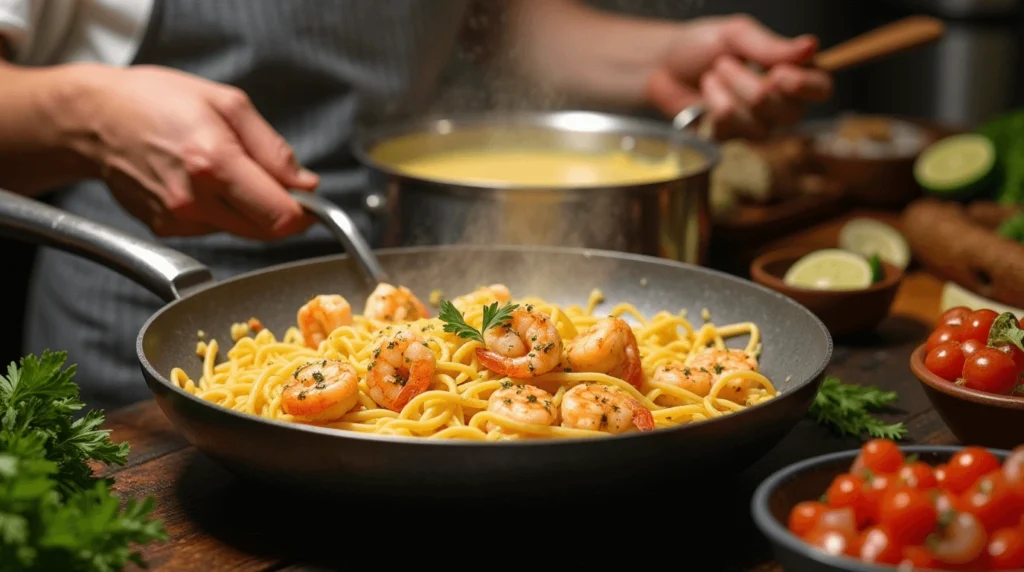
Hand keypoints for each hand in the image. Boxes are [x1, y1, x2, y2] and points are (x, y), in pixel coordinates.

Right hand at [67, 65, 317, 239]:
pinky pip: (213, 228)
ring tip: (221, 168)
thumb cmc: (156, 101)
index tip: (310, 201)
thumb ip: (273, 150)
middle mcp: (194, 200)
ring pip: (240, 230)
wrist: (93, 118)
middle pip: (265, 231)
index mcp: (215, 163)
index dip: (305, 212)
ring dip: (246, 208)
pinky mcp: (165, 229)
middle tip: (270, 179)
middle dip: (278, 210)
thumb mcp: (228, 104)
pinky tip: (198, 181)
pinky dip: (219, 210)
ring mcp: (177, 219)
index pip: (281, 216)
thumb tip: (305, 184)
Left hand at [645, 15, 832, 139]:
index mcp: (793, 71)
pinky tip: (705, 94)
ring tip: (712, 75)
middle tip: (724, 63)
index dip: (805, 86)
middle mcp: (782, 103)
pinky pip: (730, 129)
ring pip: (759, 123)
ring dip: (729, 93)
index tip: (778, 73)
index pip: (822, 88)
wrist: (662, 65)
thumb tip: (811, 46)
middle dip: (751, 86)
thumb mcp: (736, 34)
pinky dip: (713, 106)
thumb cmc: (702, 45)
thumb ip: (771, 45)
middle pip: (789, 112)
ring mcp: (757, 124)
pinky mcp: (732, 139)